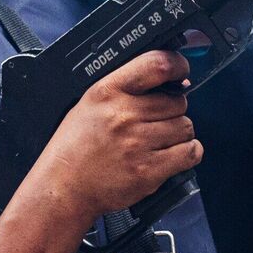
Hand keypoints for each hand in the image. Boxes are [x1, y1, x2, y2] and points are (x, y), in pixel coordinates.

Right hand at [38, 50, 200, 219]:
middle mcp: (124, 115)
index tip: (181, 71)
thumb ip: (126, 87)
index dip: (178, 65)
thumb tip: (172, 79)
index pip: (157, 64)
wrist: (64, 187)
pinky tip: (173, 154)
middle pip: (178, 102)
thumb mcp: (91, 102)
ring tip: (159, 141)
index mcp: (108, 91)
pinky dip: (187, 153)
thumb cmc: (76, 147)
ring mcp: (137, 143)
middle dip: (173, 111)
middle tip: (157, 121)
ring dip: (179, 134)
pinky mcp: (148, 170)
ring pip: (185, 127)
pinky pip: (188, 153)